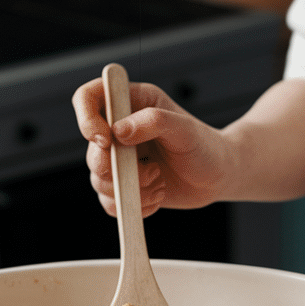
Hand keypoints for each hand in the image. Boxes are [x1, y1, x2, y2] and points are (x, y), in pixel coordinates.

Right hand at [71, 76, 233, 216]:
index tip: (105, 140)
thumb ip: (153, 122)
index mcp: (130, 103)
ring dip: (130, 190)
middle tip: (149, 171)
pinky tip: (156, 197)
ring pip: (98, 180)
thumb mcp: (184, 129)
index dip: (86, 119)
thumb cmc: (205, 146)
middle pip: (91, 149)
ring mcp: (119, 160)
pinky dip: (133, 206)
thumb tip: (118, 131)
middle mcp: (119, 130)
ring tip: (158, 182)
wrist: (217, 176)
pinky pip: (110, 203)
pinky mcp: (124, 186)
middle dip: (116, 168)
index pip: (88, 99)